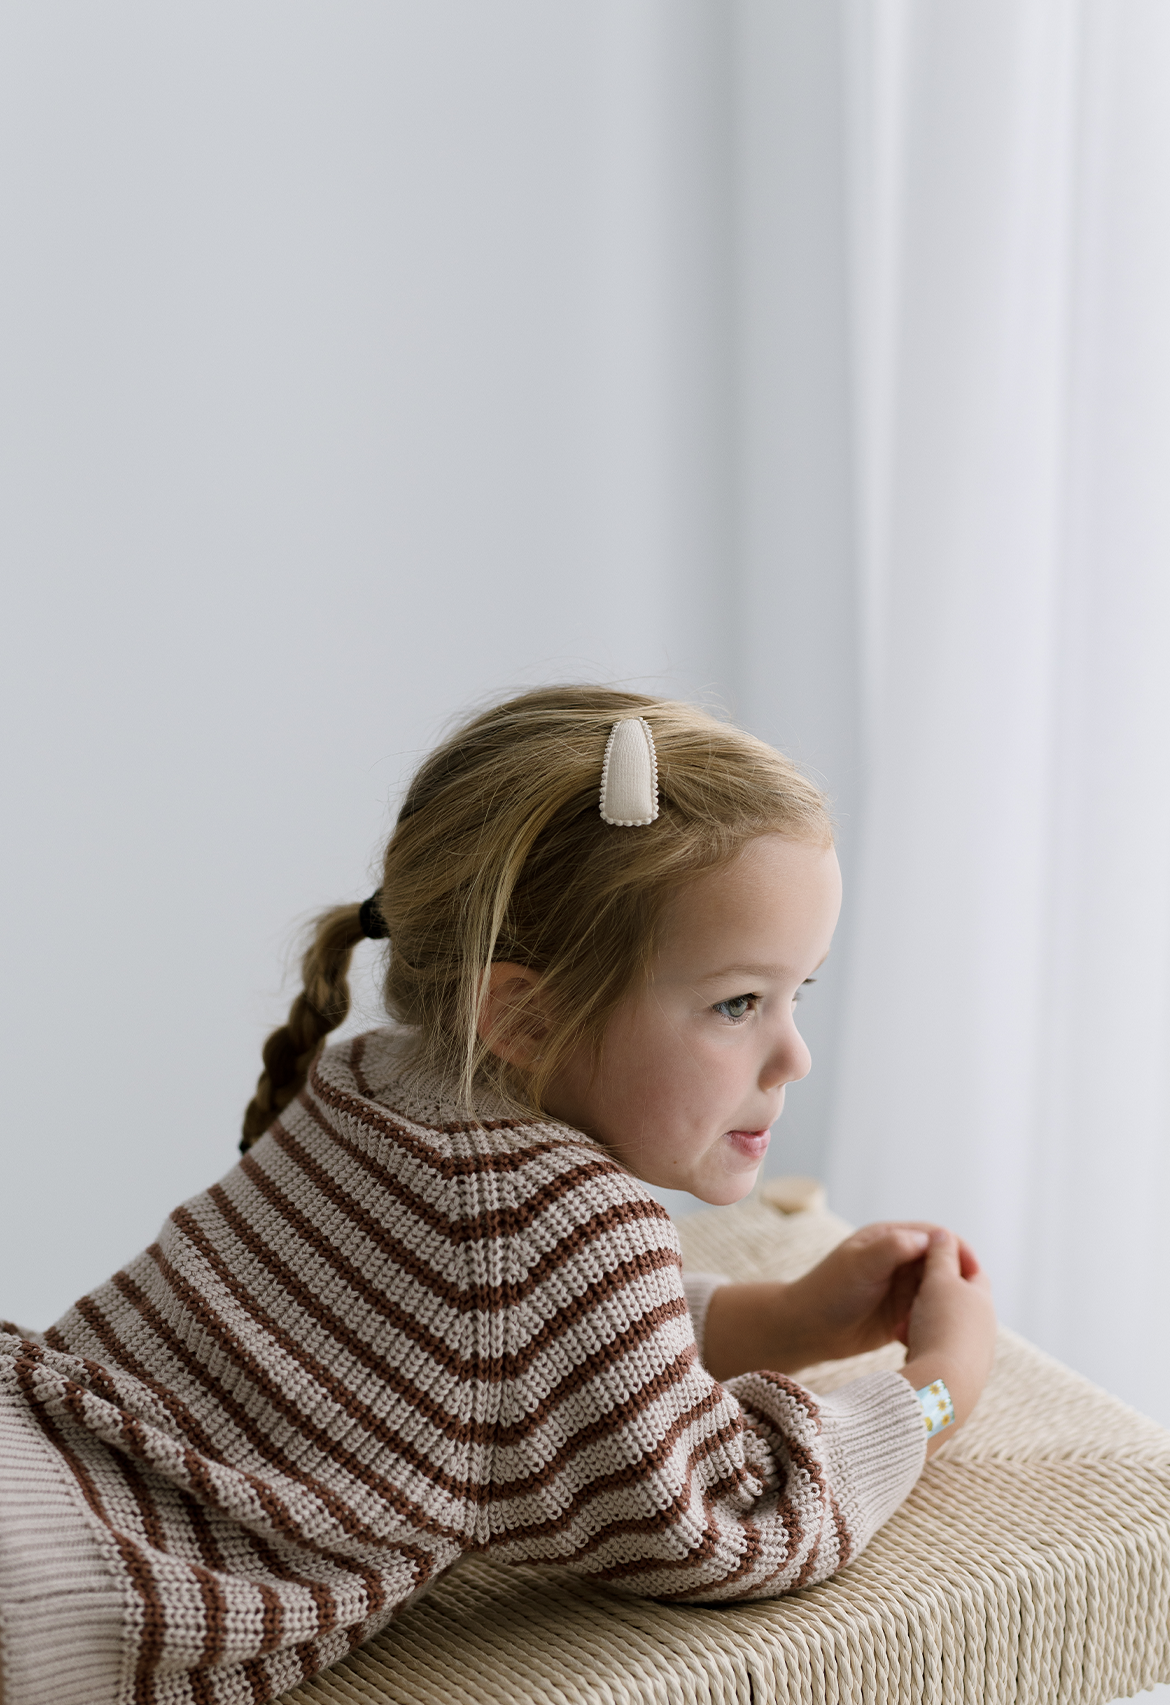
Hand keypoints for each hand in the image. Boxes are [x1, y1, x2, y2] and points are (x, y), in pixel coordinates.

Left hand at [702, 1220, 973, 1380]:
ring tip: (952, 1325)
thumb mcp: (861, 1264)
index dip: (958, 1251)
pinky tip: (932, 1339)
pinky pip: (928, 1317)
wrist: (805, 1329)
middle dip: (957, 1283)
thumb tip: (931, 1238)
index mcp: (891, 1239)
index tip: (974, 1272)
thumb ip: (893, 1248)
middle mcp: (899, 1261)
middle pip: (942, 1266)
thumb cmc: (829, 1290)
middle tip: (972, 1306)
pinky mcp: (900, 1316)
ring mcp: (900, 1289)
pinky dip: (934, 1326)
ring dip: (946, 1307)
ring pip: (938, 1293)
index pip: (936, 1237)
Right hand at [900, 1228, 996, 1449]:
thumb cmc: (941, 1325)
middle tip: (909, 1281)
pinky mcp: (958, 1373)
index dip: (951, 1254)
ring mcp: (974, 1353)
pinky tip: (903, 1340)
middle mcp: (984, 1327)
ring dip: (922, 1315)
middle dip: (933, 1288)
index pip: (972, 1268)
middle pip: (957, 1297)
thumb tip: (944, 1234)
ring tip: (901, 1316)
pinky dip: (920, 1338)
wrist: (943, 1385)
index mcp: (982, 1300)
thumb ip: (941, 1255)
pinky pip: (935, 1346)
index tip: (928, 1248)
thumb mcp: (939, 1280)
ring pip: (944, 1324)